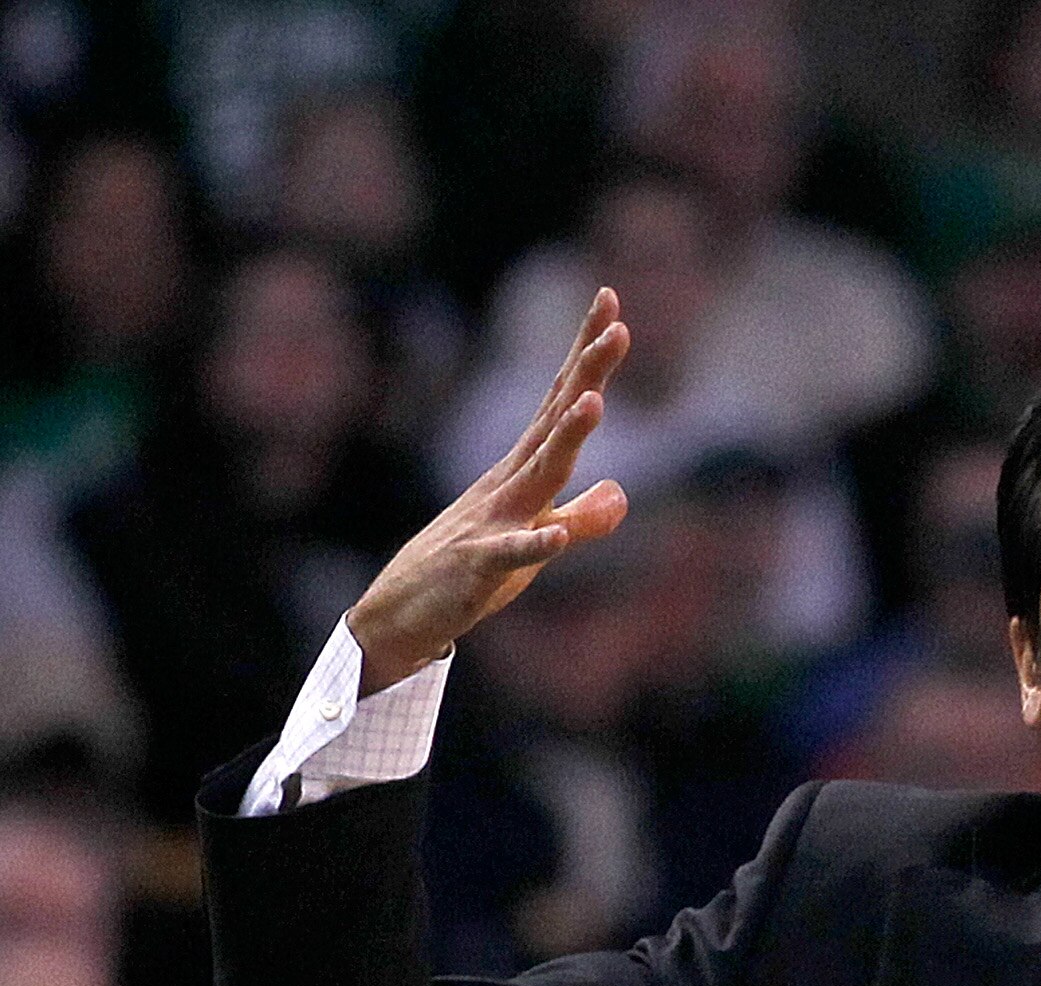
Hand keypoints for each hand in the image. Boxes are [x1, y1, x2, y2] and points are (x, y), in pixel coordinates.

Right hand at [348, 287, 631, 696]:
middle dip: (586, 374)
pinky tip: (553, 535)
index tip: (612, 305)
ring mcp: (492, 521)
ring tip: (595, 403)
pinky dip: (532, 544)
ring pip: (536, 475)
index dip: (588, 358)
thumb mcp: (537, 539)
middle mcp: (509, 483)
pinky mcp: (479, 568)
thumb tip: (622, 493)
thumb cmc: (473, 570)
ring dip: (565, 440)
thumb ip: (582, 518)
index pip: (562, 403)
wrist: (404, 612)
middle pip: (555, 421)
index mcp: (524, 471)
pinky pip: (509, 555)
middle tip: (617, 325)